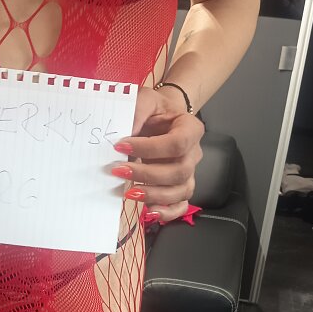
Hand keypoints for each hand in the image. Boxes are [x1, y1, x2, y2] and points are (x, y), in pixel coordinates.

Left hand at [109, 85, 204, 223]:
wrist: (160, 119)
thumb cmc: (154, 110)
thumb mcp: (145, 99)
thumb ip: (137, 110)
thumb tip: (125, 133)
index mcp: (190, 128)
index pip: (177, 144)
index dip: (149, 148)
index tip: (120, 146)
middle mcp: (194, 153)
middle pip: (179, 171)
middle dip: (147, 175)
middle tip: (118, 171)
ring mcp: (189, 173)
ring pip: (180, 191)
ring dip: (154, 195)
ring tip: (129, 192)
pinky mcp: (180, 187)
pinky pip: (181, 205)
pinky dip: (167, 212)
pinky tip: (149, 211)